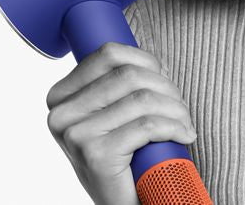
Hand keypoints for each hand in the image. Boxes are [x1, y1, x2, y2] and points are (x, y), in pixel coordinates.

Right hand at [45, 42, 196, 204]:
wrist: (125, 204)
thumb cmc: (123, 159)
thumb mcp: (112, 115)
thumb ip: (115, 84)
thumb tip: (148, 58)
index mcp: (59, 98)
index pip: (108, 54)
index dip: (146, 60)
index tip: (163, 79)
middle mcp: (60, 115)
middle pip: (129, 75)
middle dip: (167, 88)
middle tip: (181, 109)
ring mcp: (75, 135)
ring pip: (143, 99)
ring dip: (176, 110)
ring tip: (184, 124)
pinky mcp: (96, 155)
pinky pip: (148, 126)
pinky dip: (175, 128)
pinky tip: (184, 136)